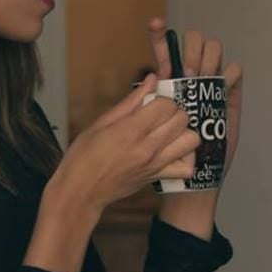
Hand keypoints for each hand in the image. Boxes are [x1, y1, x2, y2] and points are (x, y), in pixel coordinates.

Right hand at [45, 74, 201, 219]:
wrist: (80, 192)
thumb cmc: (84, 157)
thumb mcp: (102, 122)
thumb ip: (131, 101)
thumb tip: (151, 79)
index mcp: (131, 130)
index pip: (167, 105)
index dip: (163, 99)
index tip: (154, 102)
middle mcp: (148, 147)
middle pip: (182, 119)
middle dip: (175, 111)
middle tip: (161, 114)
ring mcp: (155, 164)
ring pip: (191, 141)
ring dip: (184, 132)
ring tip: (169, 131)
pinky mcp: (158, 178)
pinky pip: (187, 169)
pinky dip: (186, 159)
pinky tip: (173, 152)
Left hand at [147, 17, 242, 179]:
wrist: (194, 174)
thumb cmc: (168, 150)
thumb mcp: (146, 126)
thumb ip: (143, 102)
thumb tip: (154, 76)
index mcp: (170, 81)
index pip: (164, 51)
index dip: (159, 35)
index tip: (156, 23)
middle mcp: (192, 78)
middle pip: (195, 43)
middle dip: (192, 51)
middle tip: (189, 74)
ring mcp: (212, 84)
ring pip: (214, 51)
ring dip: (209, 59)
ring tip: (203, 80)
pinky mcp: (230, 95)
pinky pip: (234, 72)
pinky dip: (230, 73)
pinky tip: (223, 84)